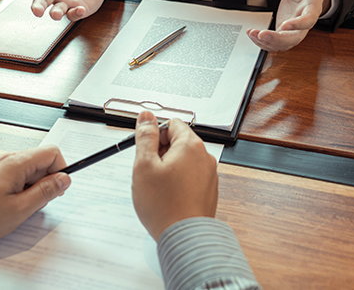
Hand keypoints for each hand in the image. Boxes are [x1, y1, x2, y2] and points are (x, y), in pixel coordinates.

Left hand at [0, 146, 70, 244]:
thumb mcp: (19, 210)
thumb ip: (45, 192)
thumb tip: (64, 179)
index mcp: (14, 162)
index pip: (51, 152)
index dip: (60, 171)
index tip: (56, 190)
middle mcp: (4, 156)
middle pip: (39, 161)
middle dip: (42, 183)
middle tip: (32, 205)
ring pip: (25, 168)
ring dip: (28, 187)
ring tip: (14, 207)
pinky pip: (11, 173)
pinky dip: (15, 187)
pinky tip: (3, 204)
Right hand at [15, 0, 106, 20]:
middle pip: (41, 2)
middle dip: (37, 7)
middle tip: (36, 11)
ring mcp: (65, 2)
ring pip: (56, 11)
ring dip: (55, 13)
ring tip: (55, 14)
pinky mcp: (77, 9)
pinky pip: (74, 14)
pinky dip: (75, 13)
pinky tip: (80, 9)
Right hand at [131, 111, 217, 240]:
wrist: (185, 237)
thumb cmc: (164, 205)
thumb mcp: (144, 165)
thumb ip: (145, 137)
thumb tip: (146, 117)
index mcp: (190, 146)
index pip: (172, 124)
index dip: (155, 135)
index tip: (146, 149)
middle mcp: (204, 157)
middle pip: (179, 142)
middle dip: (161, 152)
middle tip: (149, 171)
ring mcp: (209, 174)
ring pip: (183, 161)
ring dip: (168, 168)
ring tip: (158, 187)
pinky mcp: (208, 190)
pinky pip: (190, 177)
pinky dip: (178, 182)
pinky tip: (168, 197)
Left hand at [247, 0, 330, 51]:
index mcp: (312, 9)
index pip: (308, 20)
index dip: (298, 25)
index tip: (285, 25)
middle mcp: (303, 24)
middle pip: (294, 38)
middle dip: (277, 39)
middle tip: (262, 35)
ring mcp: (293, 30)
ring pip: (282, 44)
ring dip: (266, 42)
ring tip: (252, 34)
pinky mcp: (283, 31)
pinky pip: (274, 42)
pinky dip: (262, 41)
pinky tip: (252, 34)